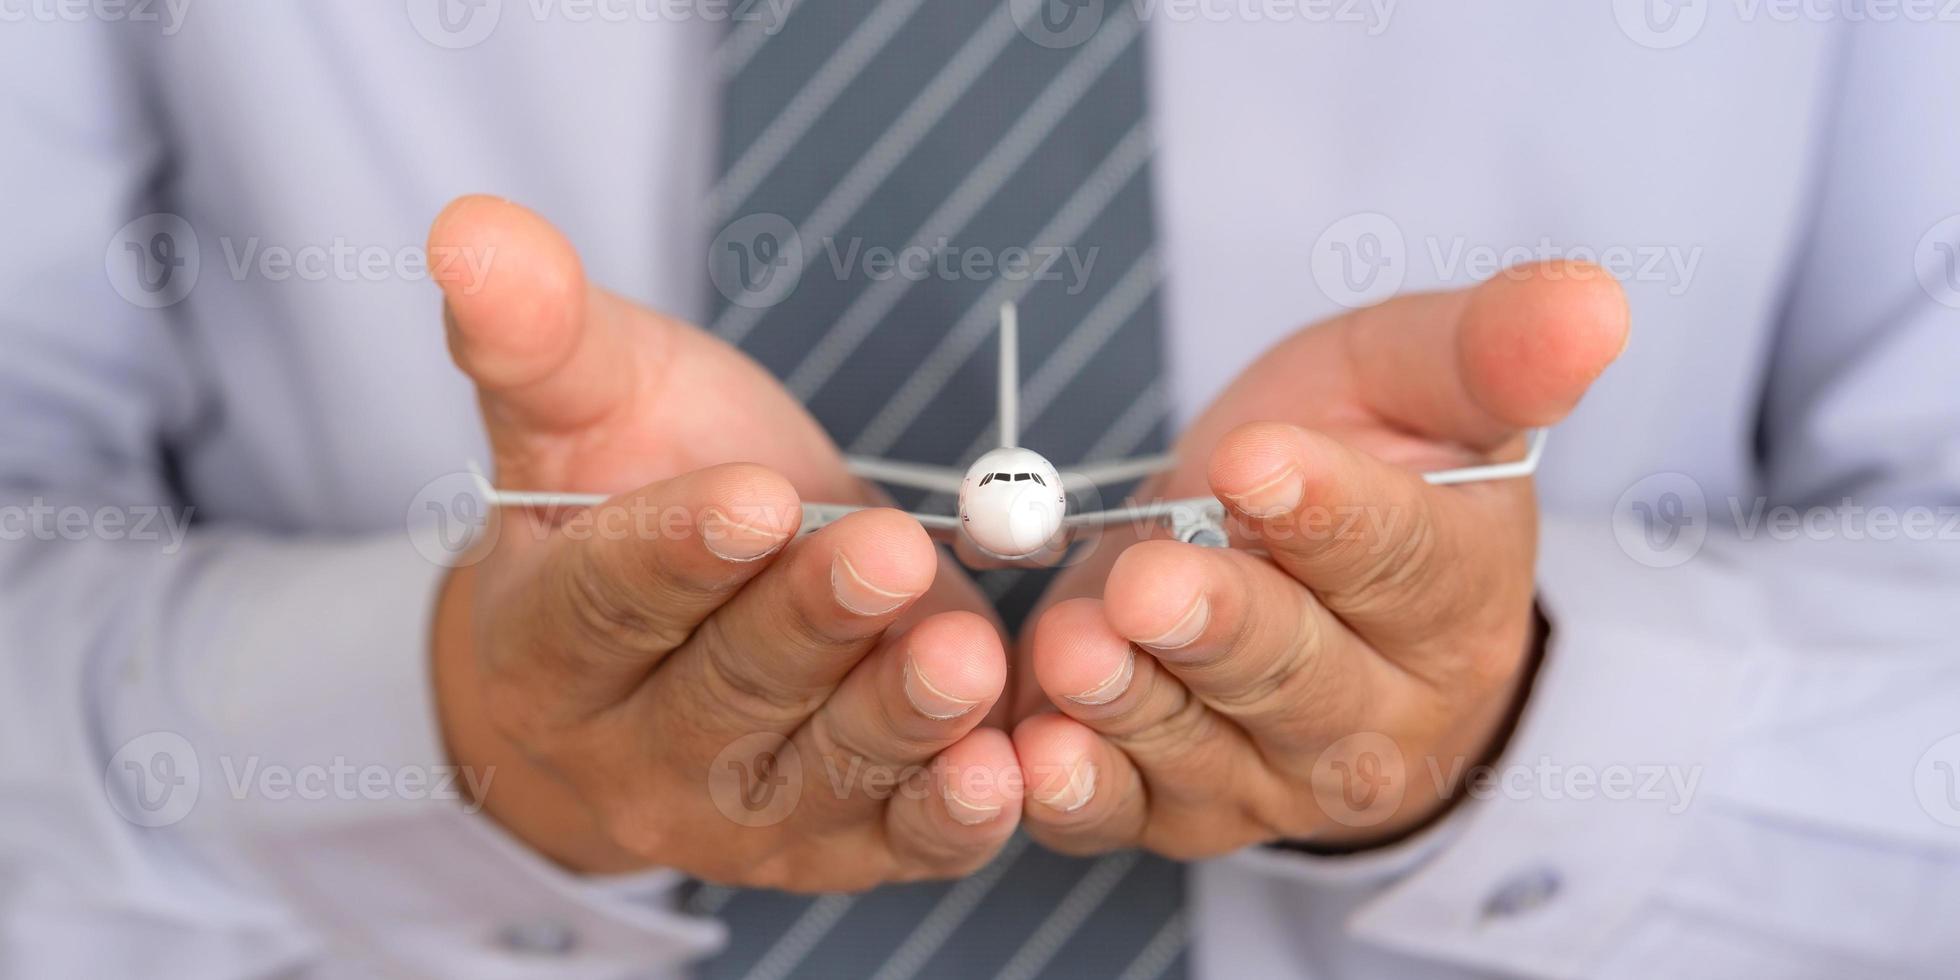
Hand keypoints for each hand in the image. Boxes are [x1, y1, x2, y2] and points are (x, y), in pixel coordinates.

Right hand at [426, 197, 1018, 889]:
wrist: (694, 623)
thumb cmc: (640, 488)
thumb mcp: (591, 403)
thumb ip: (541, 336)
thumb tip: (469, 228)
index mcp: (546, 646)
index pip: (606, 605)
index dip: (679, 554)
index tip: (755, 494)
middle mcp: (630, 754)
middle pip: (724, 692)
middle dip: (809, 623)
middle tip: (883, 556)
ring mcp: (738, 814)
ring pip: (819, 770)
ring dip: (896, 718)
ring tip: (963, 659)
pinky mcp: (839, 843)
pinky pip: (898, 842)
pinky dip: (951, 817)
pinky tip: (1005, 772)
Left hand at [1010, 262, 1627, 855]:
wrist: (1298, 582)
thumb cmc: (1362, 464)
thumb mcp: (1416, 384)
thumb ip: (1490, 351)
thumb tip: (1598, 300)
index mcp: (1457, 592)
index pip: (1405, 560)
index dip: (1330, 514)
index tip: (1256, 460)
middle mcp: (1383, 709)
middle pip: (1305, 677)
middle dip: (1224, 627)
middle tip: (1151, 580)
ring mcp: (1280, 774)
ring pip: (1210, 751)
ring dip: (1136, 705)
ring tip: (1076, 649)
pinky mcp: (1183, 808)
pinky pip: (1131, 815)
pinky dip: (1083, 793)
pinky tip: (1039, 759)